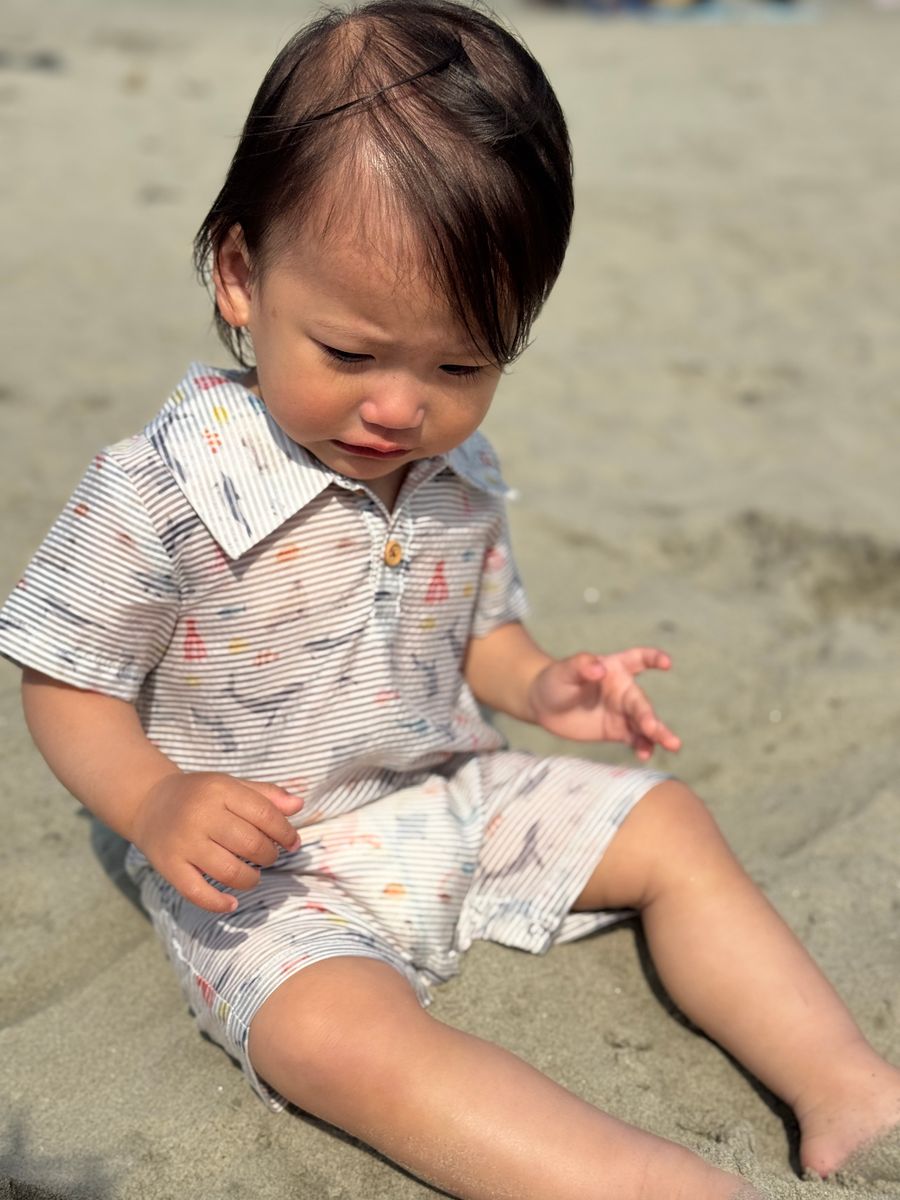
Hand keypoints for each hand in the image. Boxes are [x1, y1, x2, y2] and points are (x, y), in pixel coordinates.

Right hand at [131, 773, 302, 912]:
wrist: (148, 802)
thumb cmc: (199, 795)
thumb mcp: (231, 785)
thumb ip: (266, 795)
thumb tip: (298, 805)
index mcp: (219, 790)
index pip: (264, 814)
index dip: (286, 832)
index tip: (293, 843)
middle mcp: (200, 815)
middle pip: (250, 843)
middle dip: (269, 855)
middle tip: (269, 857)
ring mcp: (183, 842)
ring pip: (228, 871)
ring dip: (250, 879)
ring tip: (253, 876)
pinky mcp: (168, 866)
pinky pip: (196, 892)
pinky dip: (218, 903)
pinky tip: (232, 902)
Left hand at [528, 647, 680, 760]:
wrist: (544, 704)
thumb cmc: (556, 680)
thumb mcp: (564, 671)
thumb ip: (581, 666)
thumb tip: (599, 669)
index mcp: (615, 668)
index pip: (638, 659)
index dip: (653, 658)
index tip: (666, 663)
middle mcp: (624, 690)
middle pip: (641, 703)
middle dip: (649, 716)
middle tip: (652, 729)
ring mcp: (623, 712)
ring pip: (645, 723)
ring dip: (658, 734)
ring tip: (673, 745)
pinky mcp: (618, 730)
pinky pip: (635, 739)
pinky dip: (643, 747)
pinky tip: (645, 755)